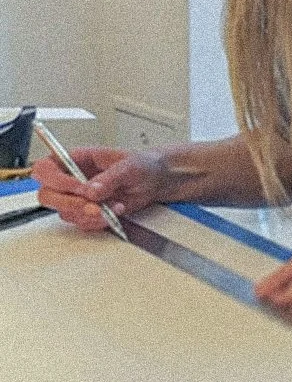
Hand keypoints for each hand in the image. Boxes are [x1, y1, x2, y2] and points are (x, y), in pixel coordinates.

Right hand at [32, 146, 170, 231]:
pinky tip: (115, 212)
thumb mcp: (128, 166)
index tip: (79, 188)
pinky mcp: (88, 212)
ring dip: (89, 214)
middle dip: (70, 203)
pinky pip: (82, 223)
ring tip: (114, 206)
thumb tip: (91, 190)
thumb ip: (109, 178)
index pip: (45, 169)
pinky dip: (99, 222)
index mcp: (75, 159)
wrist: (156, 181)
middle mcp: (72, 178)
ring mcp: (78, 197)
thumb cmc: (142, 164)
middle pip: (47, 195)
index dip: (56, 180)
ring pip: (65, 212)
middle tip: (94, 205)